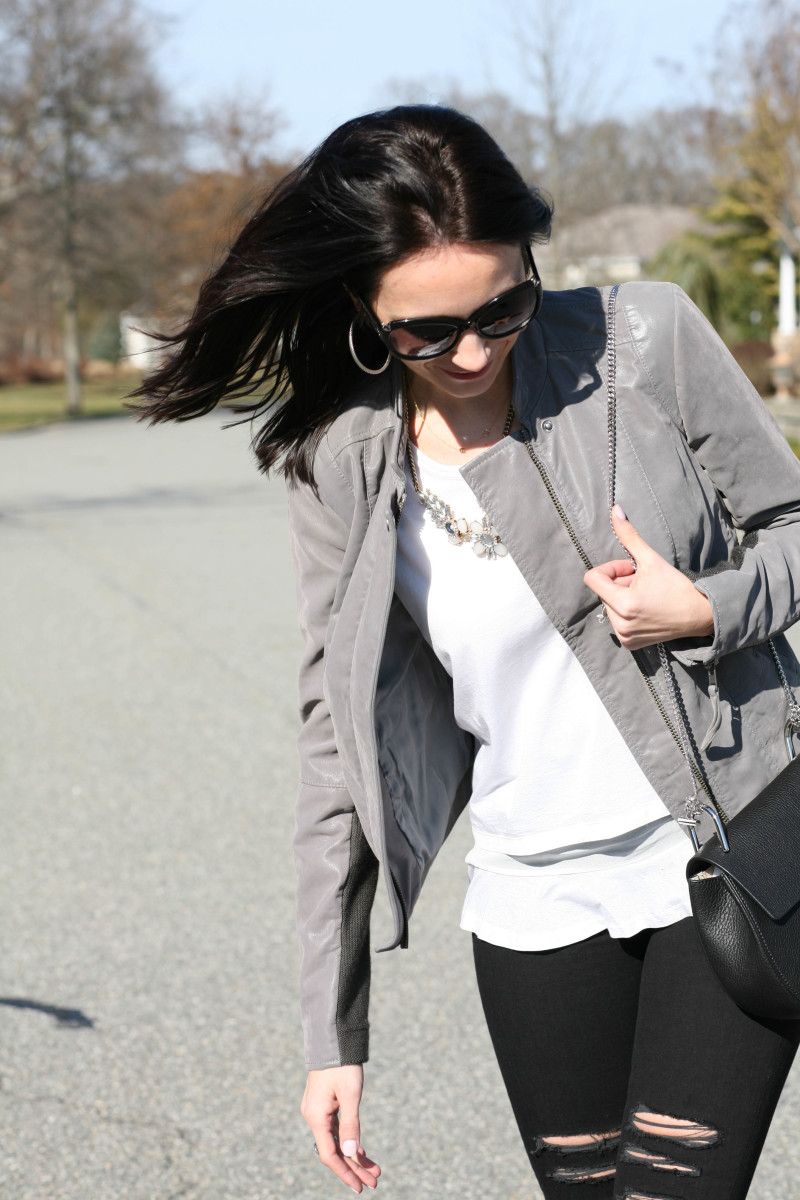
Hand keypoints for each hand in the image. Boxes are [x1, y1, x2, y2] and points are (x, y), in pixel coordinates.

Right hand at [301, 1064, 380, 1192]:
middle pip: (334, 1151)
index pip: (330, 1155)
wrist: (332, 1040)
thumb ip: (351, 1126)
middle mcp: (313, 1117)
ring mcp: (317, 1111)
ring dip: (354, 1156)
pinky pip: (335, 1130)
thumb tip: (352, 1154)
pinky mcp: (323, 1105)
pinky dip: (348, 1141)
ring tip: (374, 1169)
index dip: (346, 1173)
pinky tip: (361, 1151)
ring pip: (336, 1141)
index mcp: (316, 1117)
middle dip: (355, 1168)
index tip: (361, 1187)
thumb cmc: (343, 1065)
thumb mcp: (351, 1095)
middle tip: (375, 1182)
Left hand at [583, 505, 713, 650]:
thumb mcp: (651, 559)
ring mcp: (624, 636)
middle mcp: (620, 623)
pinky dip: (627, 611)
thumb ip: (629, 536)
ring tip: (647, 595)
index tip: (629, 569)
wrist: (699, 615)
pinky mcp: (629, 643)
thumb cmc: (676, 587)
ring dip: (623, 596)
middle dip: (620, 582)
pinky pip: (616, 620)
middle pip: (603, 591)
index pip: (593, 579)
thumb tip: (614, 510)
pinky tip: (646, 609)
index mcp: (623, 604)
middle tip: (643, 582)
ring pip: (609, 605)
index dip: (609, 569)